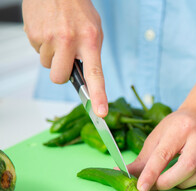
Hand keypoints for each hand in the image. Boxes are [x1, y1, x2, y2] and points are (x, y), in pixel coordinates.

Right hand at [22, 0, 107, 116]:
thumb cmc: (78, 10)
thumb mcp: (93, 30)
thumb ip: (90, 54)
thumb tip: (84, 80)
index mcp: (90, 40)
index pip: (95, 74)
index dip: (98, 96)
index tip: (100, 113)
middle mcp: (69, 41)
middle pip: (59, 78)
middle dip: (61, 74)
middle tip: (65, 59)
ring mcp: (49, 38)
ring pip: (46, 65)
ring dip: (52, 56)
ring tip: (58, 36)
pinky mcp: (33, 34)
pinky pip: (37, 52)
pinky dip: (43, 45)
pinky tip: (48, 30)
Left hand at [127, 107, 195, 190]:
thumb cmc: (178, 126)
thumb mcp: (158, 136)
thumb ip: (143, 158)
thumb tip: (124, 173)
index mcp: (181, 128)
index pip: (164, 154)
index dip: (151, 173)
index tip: (141, 187)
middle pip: (185, 167)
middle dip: (166, 182)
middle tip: (153, 185)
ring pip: (195, 176)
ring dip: (178, 183)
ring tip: (168, 177)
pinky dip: (189, 182)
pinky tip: (182, 175)